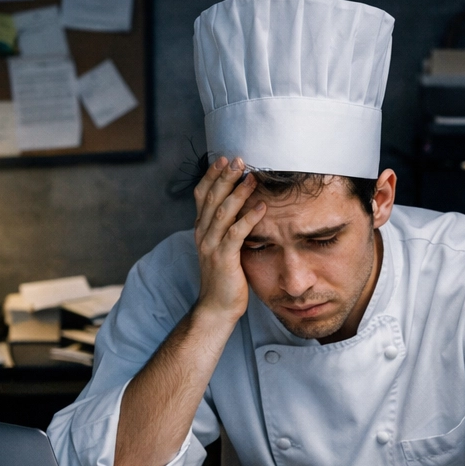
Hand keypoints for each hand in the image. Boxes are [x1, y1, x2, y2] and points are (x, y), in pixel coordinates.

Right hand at [192, 155, 264, 323]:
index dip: (211, 176)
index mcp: (202, 229)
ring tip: (251, 177)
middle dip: (225, 177)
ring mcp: (211, 246)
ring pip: (222, 212)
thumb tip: (239, 209)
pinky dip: (249, 218)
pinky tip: (262, 207)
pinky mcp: (224, 259)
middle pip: (211, 198)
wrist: (217, 307)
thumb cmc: (225, 277)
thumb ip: (226, 229)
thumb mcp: (222, 248)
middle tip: (238, 159)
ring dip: (238, 193)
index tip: (223, 159)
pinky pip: (236, 234)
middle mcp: (203, 234)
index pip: (202, 195)